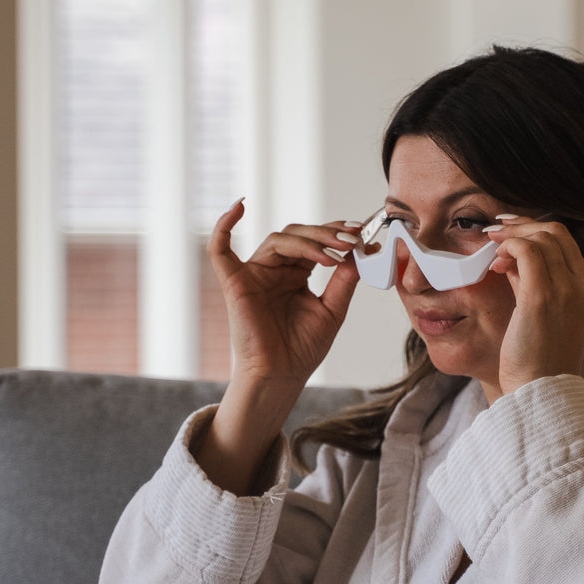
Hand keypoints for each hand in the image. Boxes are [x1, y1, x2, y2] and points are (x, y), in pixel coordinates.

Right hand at [206, 200, 361, 389]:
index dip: (335, 233)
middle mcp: (275, 270)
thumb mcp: (333, 309)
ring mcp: (254, 274)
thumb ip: (345, 279)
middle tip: (351, 240)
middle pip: (298, 235)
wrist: (282, 376)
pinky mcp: (235, 283)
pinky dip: (223, 226)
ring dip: (308, 241)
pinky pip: (220, 250)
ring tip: (333, 254)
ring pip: (278, 239)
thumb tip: (363, 250)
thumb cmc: (302, 348)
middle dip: (326, 235)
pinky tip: (238, 207)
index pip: (315, 242)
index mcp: (296, 274)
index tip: (361, 233)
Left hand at [484, 216, 583, 396]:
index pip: (566, 241)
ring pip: (541, 238)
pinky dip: (509, 247)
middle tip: (496, 232)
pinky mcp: (543, 296)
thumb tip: (513, 254)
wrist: (541, 390)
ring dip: (511, 237)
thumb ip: (534, 280)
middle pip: (556, 232)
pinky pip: (527, 251)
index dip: (535, 229)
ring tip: (493, 250)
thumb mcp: (543, 310)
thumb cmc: (539, 356)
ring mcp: (567, 290)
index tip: (511, 231)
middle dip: (522, 226)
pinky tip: (496, 261)